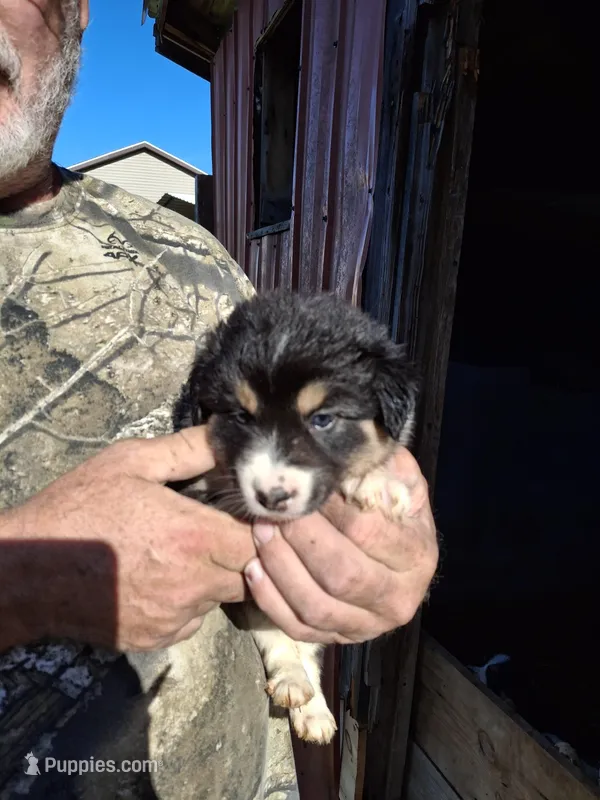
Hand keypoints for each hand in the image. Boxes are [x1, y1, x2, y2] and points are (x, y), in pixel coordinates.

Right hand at [0, 428, 254, 651]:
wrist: (26, 572)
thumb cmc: (77, 510)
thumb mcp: (129, 463)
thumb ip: (186, 450)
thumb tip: (226, 434)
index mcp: (193, 536)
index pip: (262, 541)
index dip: (263, 528)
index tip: (251, 514)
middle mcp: (193, 583)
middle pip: (249, 573)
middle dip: (242, 552)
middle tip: (216, 530)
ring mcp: (175, 616)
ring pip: (221, 597)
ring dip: (214, 577)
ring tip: (179, 552)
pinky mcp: (157, 639)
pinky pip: (192, 620)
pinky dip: (187, 602)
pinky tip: (159, 578)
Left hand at [243, 447, 437, 643]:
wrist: (402, 561)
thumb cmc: (395, 513)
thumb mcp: (402, 482)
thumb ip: (385, 465)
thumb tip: (351, 447)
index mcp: (417, 556)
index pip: (367, 532)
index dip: (331, 509)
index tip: (308, 487)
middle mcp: (397, 599)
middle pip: (341, 574)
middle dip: (301, 540)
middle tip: (275, 511)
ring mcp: (367, 625)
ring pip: (316, 606)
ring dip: (280, 568)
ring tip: (259, 533)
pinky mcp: (337, 639)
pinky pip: (299, 628)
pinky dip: (271, 601)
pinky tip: (253, 569)